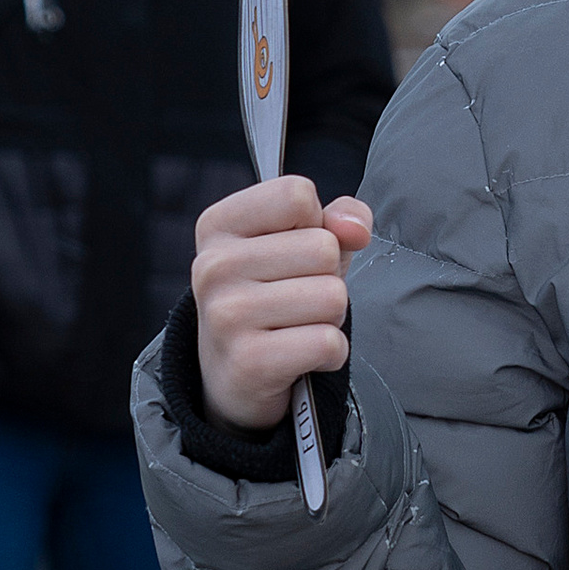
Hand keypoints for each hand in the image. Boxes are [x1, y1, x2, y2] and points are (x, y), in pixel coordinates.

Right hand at [191, 178, 373, 434]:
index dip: (317, 225)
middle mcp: (213, 266)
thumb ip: (337, 217)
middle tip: (297, 299)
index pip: (297, 195)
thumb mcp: (300, 242)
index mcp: (218, 225)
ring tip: (297, 326)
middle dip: (328, 277)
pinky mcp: (249, 362)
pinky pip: (330, 342)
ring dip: (331, 316)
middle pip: (324, 248)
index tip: (293, 251)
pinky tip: (301, 355)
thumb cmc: (275, 294)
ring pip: (332, 296)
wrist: (235, 375)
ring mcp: (226, 315)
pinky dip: (331, 352)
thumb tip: (355, 229)